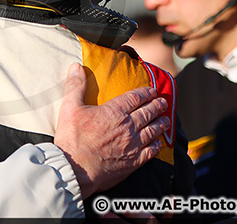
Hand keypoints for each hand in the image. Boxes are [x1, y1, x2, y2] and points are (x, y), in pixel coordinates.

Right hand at [54, 63, 169, 198]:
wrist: (75, 169)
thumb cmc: (72, 138)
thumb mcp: (69, 107)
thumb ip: (75, 86)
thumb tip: (76, 66)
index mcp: (114, 111)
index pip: (135, 98)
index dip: (145, 93)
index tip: (152, 90)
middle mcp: (127, 126)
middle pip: (147, 112)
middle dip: (157, 105)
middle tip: (163, 102)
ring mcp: (132, 145)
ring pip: (153, 131)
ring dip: (161, 123)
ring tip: (166, 119)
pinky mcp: (133, 162)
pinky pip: (151, 151)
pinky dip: (157, 145)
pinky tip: (159, 143)